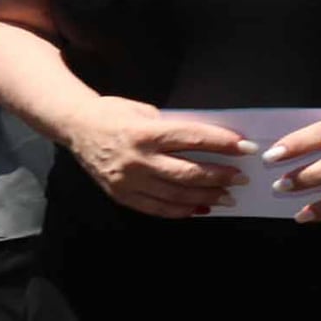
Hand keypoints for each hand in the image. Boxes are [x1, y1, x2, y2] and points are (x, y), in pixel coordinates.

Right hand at [61, 98, 249, 218]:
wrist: (75, 127)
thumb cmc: (112, 113)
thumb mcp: (144, 111)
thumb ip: (171, 128)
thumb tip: (206, 144)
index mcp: (144, 132)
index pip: (193, 139)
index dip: (223, 144)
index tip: (245, 148)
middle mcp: (137, 159)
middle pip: (188, 172)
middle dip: (220, 176)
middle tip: (241, 178)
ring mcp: (129, 180)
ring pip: (176, 195)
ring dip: (206, 196)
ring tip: (226, 196)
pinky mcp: (122, 195)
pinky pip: (157, 208)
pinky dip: (182, 210)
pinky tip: (199, 207)